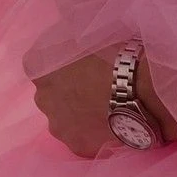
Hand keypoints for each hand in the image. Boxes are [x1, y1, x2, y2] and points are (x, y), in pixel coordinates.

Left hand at [31, 46, 176, 158]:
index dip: (65, 65)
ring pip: (66, 120)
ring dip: (81, 115)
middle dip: (70, 92)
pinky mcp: (77, 146)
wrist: (140, 84)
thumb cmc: (114, 48)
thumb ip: (70, 39)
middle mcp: (41, 96)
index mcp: (37, 63)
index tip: (85, 65)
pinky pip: (85, 139)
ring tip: (111, 107)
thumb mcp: (85, 30)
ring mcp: (58, 125)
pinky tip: (116, 124)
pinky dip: (96, 134)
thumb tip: (73, 41)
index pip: (42, 64)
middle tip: (99, 86)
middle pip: (52, 95)